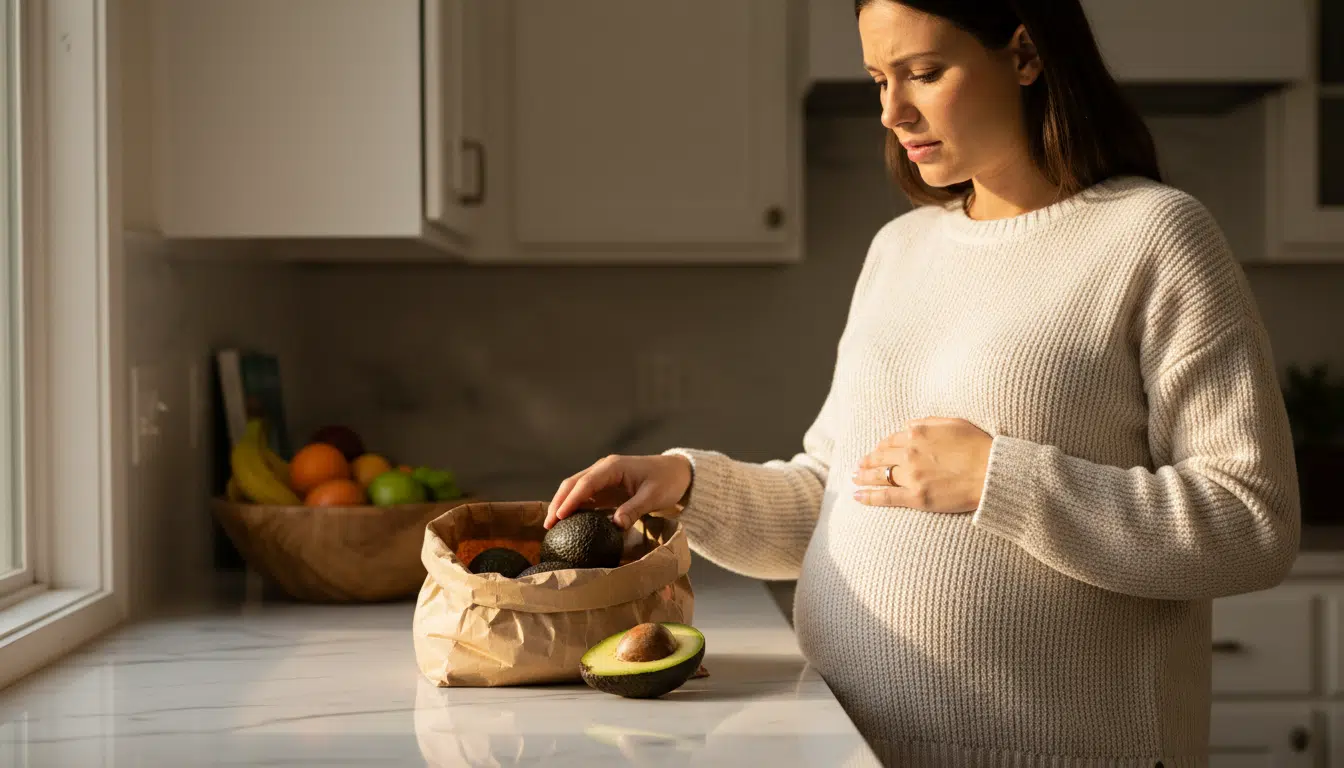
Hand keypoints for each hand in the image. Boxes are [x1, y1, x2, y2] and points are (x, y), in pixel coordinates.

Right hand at [545, 454, 691, 530]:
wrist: (678, 473)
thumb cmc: (668, 481)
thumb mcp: (653, 496)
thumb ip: (633, 509)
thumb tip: (614, 525)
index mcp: (613, 467)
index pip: (586, 483)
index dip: (571, 500)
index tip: (559, 516)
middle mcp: (604, 469)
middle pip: (574, 483)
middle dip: (559, 503)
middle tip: (547, 525)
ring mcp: (603, 478)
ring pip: (576, 489)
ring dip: (563, 505)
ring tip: (551, 526)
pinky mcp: (606, 487)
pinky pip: (585, 496)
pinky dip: (574, 507)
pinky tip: (568, 522)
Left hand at [852, 417, 992, 513]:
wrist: (992, 472)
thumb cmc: (979, 446)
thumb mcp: (953, 423)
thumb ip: (927, 422)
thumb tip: (908, 426)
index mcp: (917, 433)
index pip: (891, 440)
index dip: (882, 447)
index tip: (877, 451)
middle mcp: (910, 453)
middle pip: (881, 457)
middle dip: (868, 461)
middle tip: (859, 465)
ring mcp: (911, 476)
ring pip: (880, 475)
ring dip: (863, 476)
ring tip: (854, 478)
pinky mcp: (916, 497)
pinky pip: (886, 496)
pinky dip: (868, 496)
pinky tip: (857, 496)